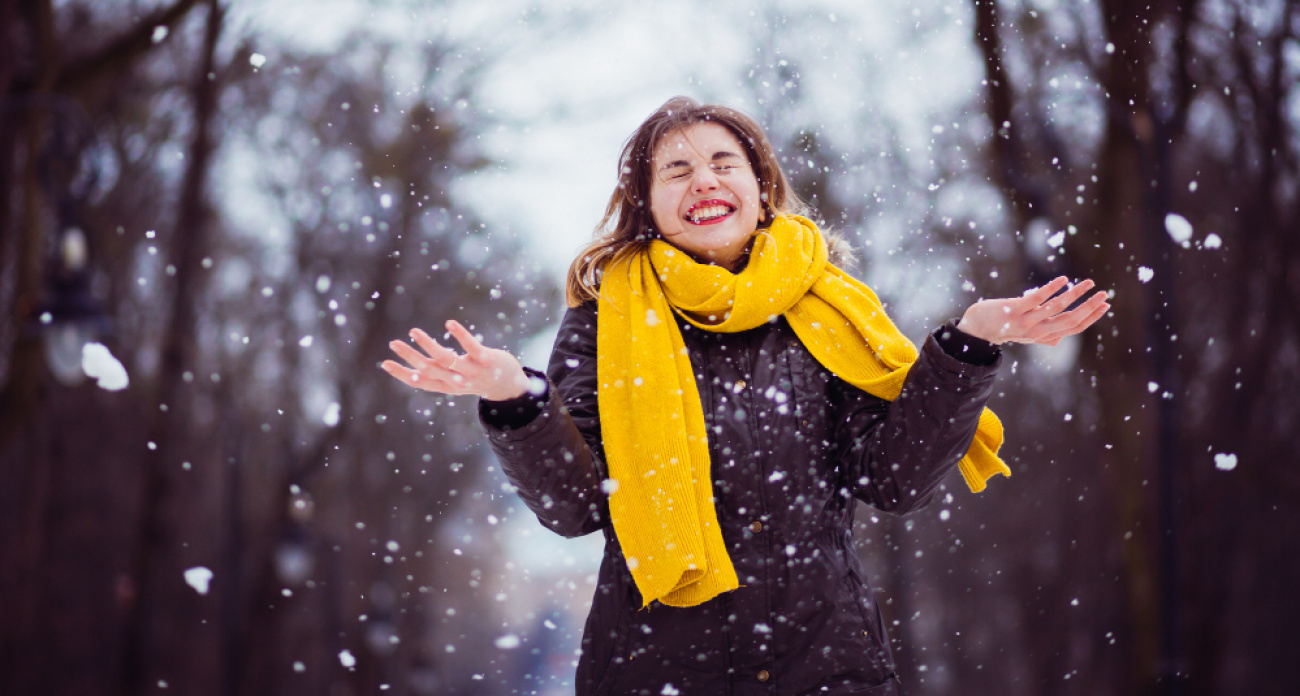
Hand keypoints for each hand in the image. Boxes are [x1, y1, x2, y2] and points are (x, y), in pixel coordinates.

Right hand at [381, 320, 530, 400]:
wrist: (509, 385)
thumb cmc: (477, 377)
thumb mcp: (455, 379)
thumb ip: (438, 372)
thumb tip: (416, 366)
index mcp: (446, 386)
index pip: (421, 382)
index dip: (402, 374)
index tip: (385, 363)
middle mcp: (457, 381)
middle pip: (429, 370)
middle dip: (410, 356)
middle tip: (393, 343)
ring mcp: (472, 371)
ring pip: (447, 359)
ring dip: (428, 345)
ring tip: (413, 331)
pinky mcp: (486, 360)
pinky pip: (472, 347)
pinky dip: (460, 335)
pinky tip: (449, 323)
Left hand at [956, 276, 1110, 345]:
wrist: (977, 328)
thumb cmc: (1005, 329)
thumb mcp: (1027, 336)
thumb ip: (1044, 337)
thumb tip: (1060, 339)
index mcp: (1044, 335)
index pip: (1074, 328)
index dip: (1091, 317)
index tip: (1106, 305)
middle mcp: (1037, 331)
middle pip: (1070, 320)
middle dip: (1089, 307)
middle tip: (1104, 293)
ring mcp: (1025, 320)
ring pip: (1056, 308)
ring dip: (1075, 294)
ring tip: (1088, 283)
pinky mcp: (1014, 309)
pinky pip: (1037, 298)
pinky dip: (1052, 288)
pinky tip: (1063, 279)